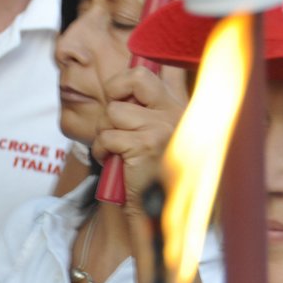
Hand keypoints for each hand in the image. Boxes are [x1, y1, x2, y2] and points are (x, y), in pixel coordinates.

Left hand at [88, 65, 188, 216]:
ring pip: (113, 112)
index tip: (122, 90)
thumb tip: (143, 72)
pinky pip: (107, 136)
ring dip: (104, 130)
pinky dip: (100, 150)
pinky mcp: (144, 145)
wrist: (160, 212)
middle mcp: (176, 112)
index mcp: (182, 107)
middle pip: (136, 77)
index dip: (134, 76)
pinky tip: (110, 160)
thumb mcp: (165, 135)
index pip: (165, 69)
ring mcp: (161, 127)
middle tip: (113, 115)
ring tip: (113, 148)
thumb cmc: (156, 175)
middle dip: (115, 90)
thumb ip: (157, 105)